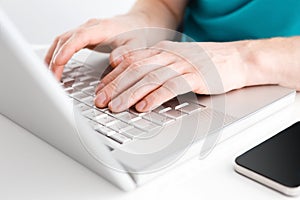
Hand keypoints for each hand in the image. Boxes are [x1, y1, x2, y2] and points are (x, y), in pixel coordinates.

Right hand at [45, 14, 148, 79]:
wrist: (136, 24)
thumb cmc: (135, 34)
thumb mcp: (136, 45)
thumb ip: (127, 53)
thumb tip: (115, 60)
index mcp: (101, 29)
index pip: (78, 38)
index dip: (66, 50)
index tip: (58, 64)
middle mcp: (89, 27)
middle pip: (64, 40)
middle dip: (54, 59)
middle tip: (52, 78)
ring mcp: (84, 31)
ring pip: (61, 41)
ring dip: (52, 57)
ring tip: (49, 75)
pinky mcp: (83, 36)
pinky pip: (64, 43)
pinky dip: (56, 54)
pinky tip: (54, 65)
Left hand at [94, 40, 248, 111]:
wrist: (237, 58)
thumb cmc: (205, 63)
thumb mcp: (177, 61)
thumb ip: (156, 68)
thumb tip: (134, 82)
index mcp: (162, 51)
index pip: (130, 62)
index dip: (112, 76)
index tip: (99, 90)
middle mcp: (169, 56)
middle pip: (135, 70)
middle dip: (114, 86)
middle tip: (100, 101)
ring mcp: (183, 65)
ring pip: (150, 78)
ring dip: (130, 94)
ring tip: (116, 107)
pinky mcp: (196, 77)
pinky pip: (172, 86)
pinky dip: (156, 97)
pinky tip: (144, 107)